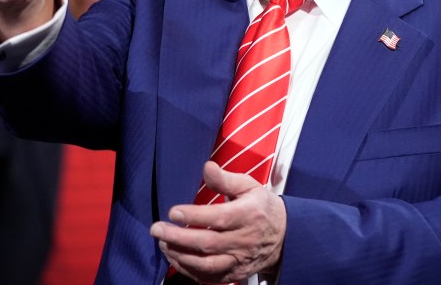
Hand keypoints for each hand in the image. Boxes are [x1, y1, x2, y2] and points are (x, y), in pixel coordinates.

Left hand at [150, 161, 285, 282]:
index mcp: (248, 215)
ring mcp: (239, 260)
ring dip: (181, 256)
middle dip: (179, 238)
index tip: (173, 211)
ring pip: (207, 264)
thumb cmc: (261, 206)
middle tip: (157, 229)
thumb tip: (206, 166)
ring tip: (162, 244)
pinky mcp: (234, 273)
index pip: (219, 218)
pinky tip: (175, 259)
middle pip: (208, 243)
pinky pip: (209, 277)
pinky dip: (189, 271)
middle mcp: (243, 240)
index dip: (194, 216)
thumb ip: (225, 179)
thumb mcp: (248, 186)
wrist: (284, 236)